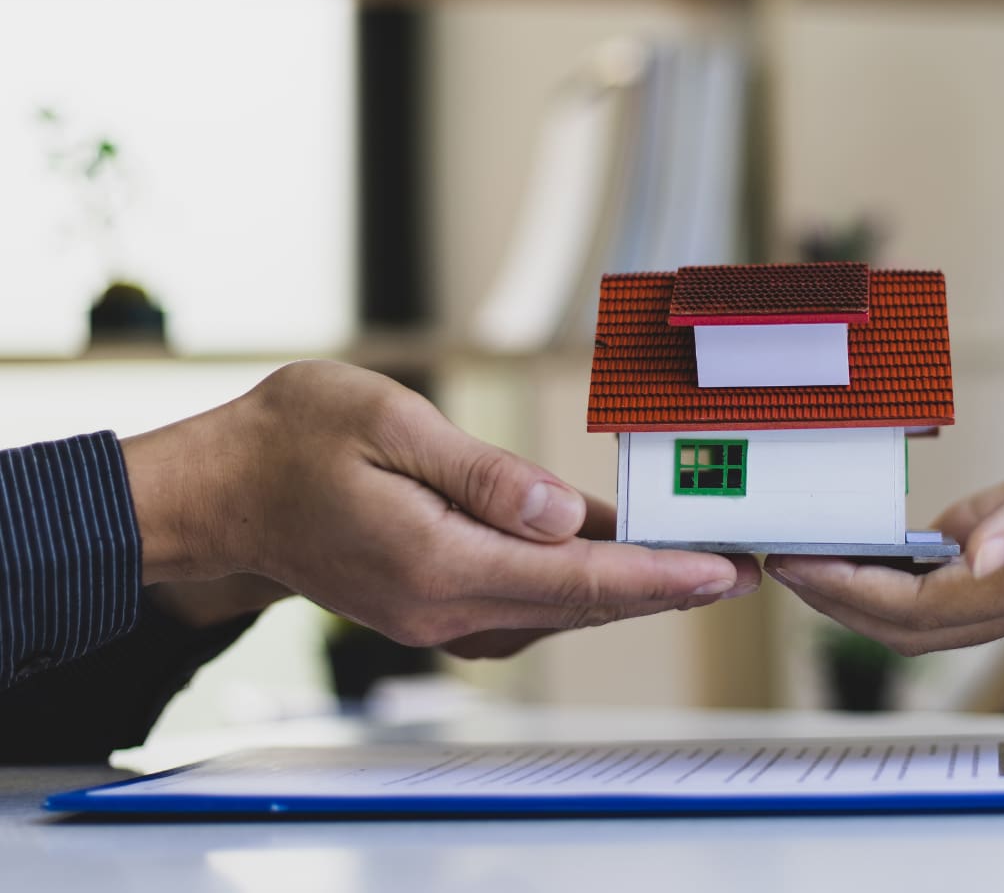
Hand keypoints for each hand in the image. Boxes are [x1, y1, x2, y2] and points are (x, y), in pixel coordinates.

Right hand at [123, 360, 755, 646]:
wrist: (220, 492)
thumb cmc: (294, 439)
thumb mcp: (387, 424)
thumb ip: (483, 475)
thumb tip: (566, 515)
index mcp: (438, 562)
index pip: (576, 579)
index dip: (661, 575)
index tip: (728, 570)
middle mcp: (444, 606)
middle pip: (582, 604)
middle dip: (670, 585)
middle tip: (749, 566)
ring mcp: (437, 613)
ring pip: (560, 608)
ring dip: (633, 588)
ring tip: (704, 560)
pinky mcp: (433, 602)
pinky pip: (527, 602)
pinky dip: (582, 583)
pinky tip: (617, 553)